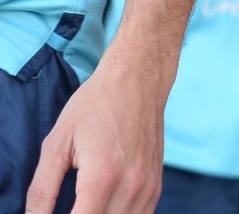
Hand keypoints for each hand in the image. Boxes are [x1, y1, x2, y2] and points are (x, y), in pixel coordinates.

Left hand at [27, 45, 169, 213]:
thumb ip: (42, 189)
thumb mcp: (57, 143)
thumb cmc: (96, 104)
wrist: (139, 78)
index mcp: (102, 176)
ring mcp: (147, 185)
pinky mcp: (156, 182)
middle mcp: (130, 185)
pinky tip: (104, 208)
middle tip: (69, 206)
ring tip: (84, 206)